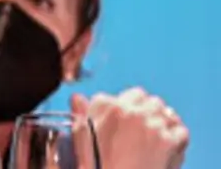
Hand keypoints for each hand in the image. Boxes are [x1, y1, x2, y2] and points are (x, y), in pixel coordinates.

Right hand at [72, 88, 187, 168]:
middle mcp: (131, 110)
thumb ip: (80, 113)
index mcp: (107, 106)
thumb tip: (77, 98)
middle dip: (148, 112)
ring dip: (163, 121)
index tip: (129, 119)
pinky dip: (176, 137)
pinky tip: (168, 146)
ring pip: (166, 112)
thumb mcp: (80, 138)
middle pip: (150, 100)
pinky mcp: (169, 141)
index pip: (130, 94)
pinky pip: (180, 130)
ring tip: (156, 137)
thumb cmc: (96, 166)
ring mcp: (152, 125)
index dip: (130, 107)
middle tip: (143, 129)